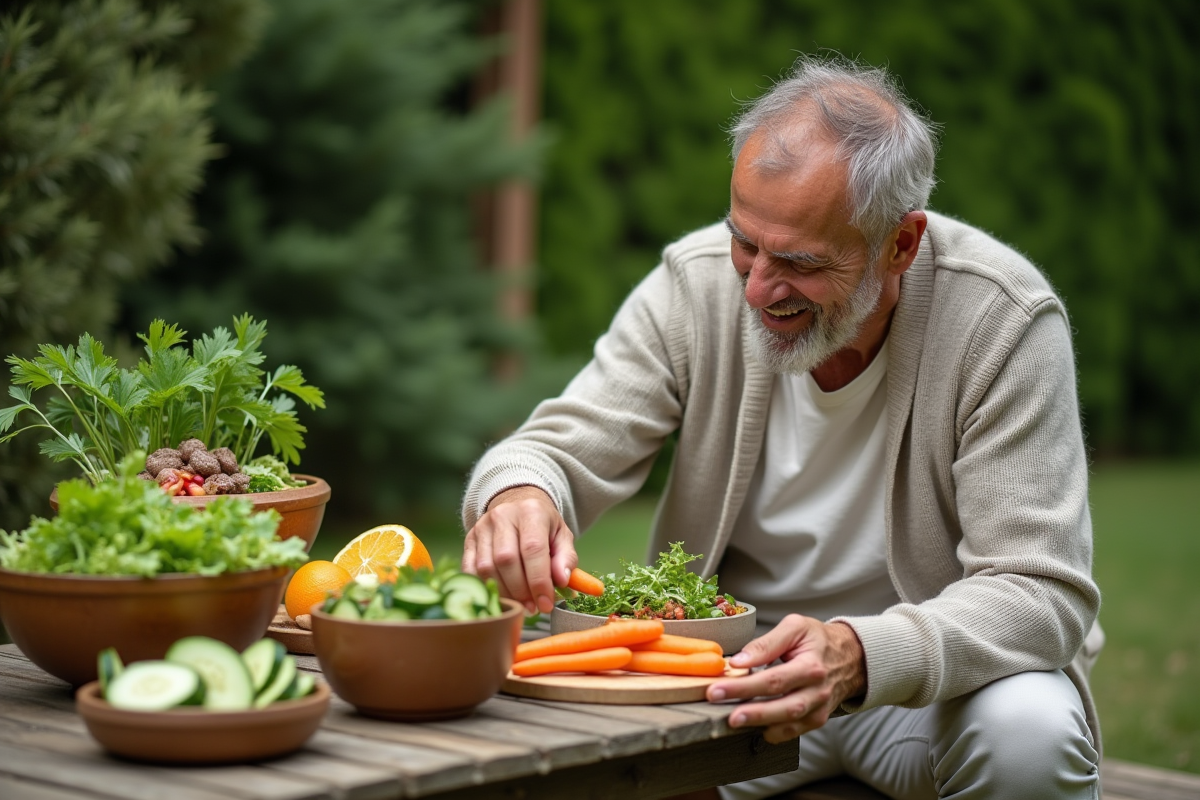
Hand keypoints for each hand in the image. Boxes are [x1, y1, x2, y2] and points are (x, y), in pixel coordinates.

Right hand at [462, 485, 577, 614]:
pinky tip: (501, 596)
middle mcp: (503, 516)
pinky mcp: (469, 539)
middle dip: (521, 591)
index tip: (546, 603)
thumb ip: (566, 558)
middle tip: (533, 607)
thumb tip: (562, 580)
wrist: (516, 503)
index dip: (538, 581)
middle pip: (506, 560)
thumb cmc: (543, 525)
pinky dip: (485, 588)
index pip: (532, 549)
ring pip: (487, 567)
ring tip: (520, 604)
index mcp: (531, 512)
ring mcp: (482, 527)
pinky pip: (471, 570)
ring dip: (504, 593)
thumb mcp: (562, 536)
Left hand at [705, 615, 865, 743]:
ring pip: (788, 723)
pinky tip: (753, 727)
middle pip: (781, 706)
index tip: (718, 688)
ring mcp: (818, 708)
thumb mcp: (795, 628)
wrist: (851, 657)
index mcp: (811, 666)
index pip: (773, 679)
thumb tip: (738, 661)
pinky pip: (793, 732)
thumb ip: (766, 643)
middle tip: (723, 712)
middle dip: (750, 712)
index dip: (744, 686)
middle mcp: (817, 691)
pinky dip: (773, 733)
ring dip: (759, 725)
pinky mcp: (817, 720)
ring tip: (733, 722)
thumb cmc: (818, 640)